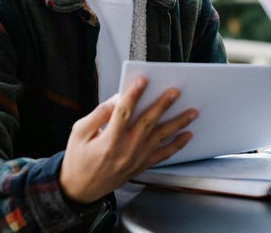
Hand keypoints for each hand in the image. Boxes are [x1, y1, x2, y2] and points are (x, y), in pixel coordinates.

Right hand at [58, 77, 197, 203]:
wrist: (81, 190)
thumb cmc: (78, 159)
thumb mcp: (79, 133)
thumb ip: (98, 115)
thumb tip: (117, 99)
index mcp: (108, 140)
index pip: (123, 112)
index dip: (133, 95)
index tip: (142, 81)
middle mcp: (125, 150)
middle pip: (147, 122)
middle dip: (163, 105)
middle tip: (175, 92)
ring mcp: (136, 159)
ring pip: (161, 137)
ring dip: (178, 123)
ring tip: (192, 112)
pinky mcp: (141, 166)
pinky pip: (163, 155)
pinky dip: (177, 145)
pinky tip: (188, 135)